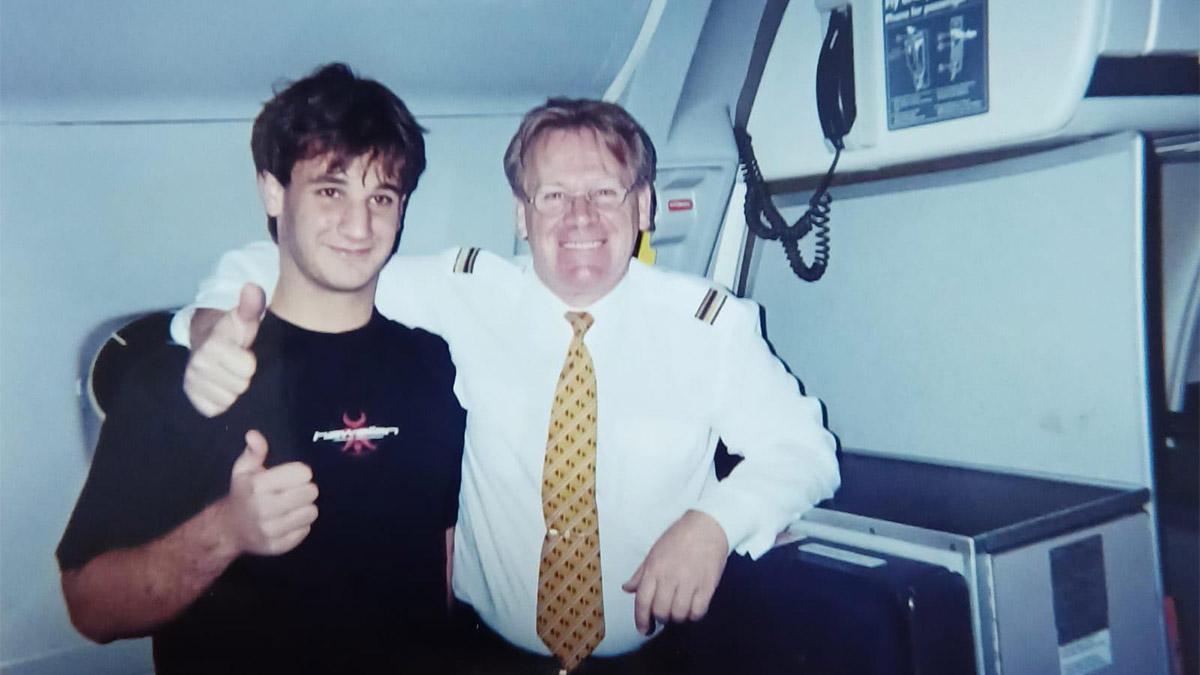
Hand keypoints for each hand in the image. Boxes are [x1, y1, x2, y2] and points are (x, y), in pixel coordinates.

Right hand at [184, 284, 264, 416]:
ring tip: (228, 374)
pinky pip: (217, 409)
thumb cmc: (232, 334)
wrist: (206, 345)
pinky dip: (222, 401)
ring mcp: (192, 383)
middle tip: (235, 365)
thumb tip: (253, 287)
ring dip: (232, 389)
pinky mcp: (192, 398)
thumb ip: (251, 306)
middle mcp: (197, 365)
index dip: (249, 362)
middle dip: (242, 376)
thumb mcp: (244, 319)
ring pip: (229, 399)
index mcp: (212, 345)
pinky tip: (220, 386)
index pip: (247, 368)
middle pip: (240, 386)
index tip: (242, 352)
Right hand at [220, 430, 317, 555]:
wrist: (228, 530)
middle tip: (295, 491)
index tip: (294, 475)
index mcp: (257, 486)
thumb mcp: (243, 470)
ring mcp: (270, 530)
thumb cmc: (242, 494)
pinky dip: (301, 525)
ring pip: (311, 512)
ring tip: (292, 505)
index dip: (301, 472)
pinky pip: (305, 530)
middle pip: (310, 492)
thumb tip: (254, 434)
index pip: (302, 473)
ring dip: (305, 507)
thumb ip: (254, 451)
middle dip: (306, 489)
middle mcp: (263, 509)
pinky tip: (288, 521)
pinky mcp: (277, 546)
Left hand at [622, 510, 728, 634]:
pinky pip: (698, 611)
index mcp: (654, 568)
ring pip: (679, 614)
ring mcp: (690, 582)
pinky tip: (693, 609)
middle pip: (661, 612)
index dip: (641, 620)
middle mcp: (670, 577)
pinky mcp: (707, 585)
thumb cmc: (679, 537)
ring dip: (677, 618)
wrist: (708, 526)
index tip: (644, 630)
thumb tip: (627, 588)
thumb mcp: (654, 552)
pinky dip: (694, 615)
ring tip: (679, 611)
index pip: (642, 601)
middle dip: (661, 619)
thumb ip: (640, 573)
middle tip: (664, 616)